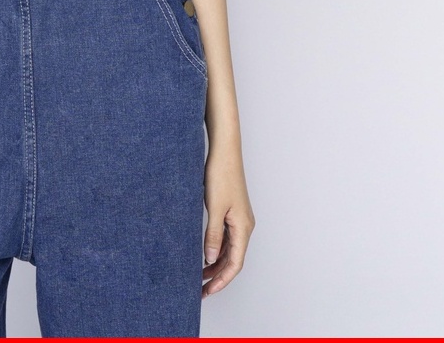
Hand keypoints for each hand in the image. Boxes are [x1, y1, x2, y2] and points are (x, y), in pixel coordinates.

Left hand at [201, 147, 254, 297]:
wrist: (224, 151)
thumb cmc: (221, 174)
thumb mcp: (214, 207)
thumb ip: (213, 235)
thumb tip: (210, 259)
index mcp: (243, 227)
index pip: (235, 264)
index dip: (222, 280)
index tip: (208, 291)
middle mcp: (244, 226)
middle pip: (233, 259)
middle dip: (218, 276)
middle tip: (200, 289)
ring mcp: (239, 218)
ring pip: (230, 249)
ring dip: (216, 264)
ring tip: (199, 276)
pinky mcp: (232, 211)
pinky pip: (226, 237)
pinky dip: (216, 249)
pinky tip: (204, 253)